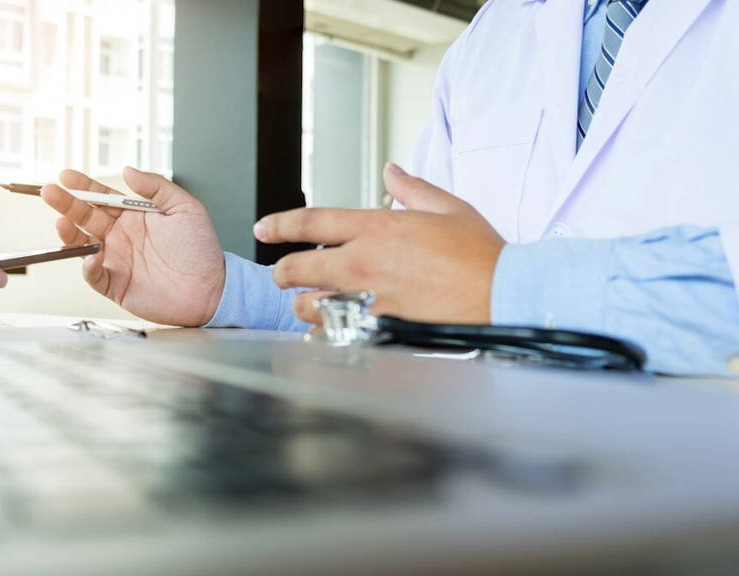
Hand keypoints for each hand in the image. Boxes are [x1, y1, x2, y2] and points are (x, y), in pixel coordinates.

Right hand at [41, 167, 224, 325]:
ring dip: (69, 234)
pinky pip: (94, 275)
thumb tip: (128, 170)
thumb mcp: (185, 209)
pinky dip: (87, 266)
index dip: (84, 186)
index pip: (103, 198)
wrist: (211, 289)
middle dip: (66, 204)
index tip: (66, 175)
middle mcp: (122, 237)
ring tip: (62, 223)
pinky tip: (90, 255)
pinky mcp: (116, 285)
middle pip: (86, 217)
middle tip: (49, 192)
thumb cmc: (201, 250)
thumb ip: (156, 187)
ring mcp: (117, 260)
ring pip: (83, 245)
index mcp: (135, 216)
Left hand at [254, 163, 505, 324]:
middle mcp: (363, 262)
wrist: (502, 294)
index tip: (263, 228)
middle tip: (285, 274)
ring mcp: (367, 297)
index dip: (280, 224)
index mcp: (377, 227)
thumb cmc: (479, 253)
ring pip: (309, 303)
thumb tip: (390, 172)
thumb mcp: (448, 208)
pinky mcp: (377, 327)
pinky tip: (334, 328)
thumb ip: (412, 188)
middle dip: (284, 271)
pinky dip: (328, 329)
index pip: (311, 221)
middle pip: (296, 267)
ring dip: (305, 303)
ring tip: (311, 302)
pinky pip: (335, 331)